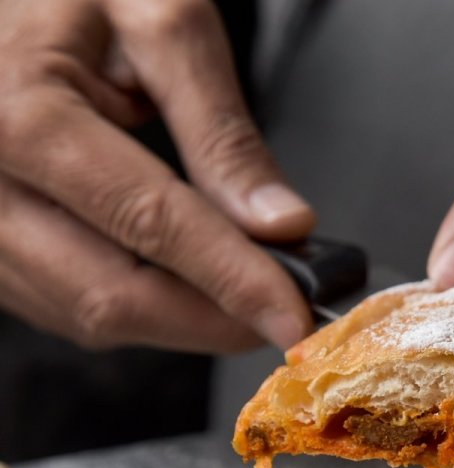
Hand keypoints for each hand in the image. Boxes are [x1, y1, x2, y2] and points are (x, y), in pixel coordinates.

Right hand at [0, 0, 316, 351]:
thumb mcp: (162, 23)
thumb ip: (222, 132)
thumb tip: (279, 224)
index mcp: (22, 115)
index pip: (150, 224)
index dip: (234, 282)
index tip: (295, 318)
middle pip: (110, 296)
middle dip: (212, 321)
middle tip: (285, 316)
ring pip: (84, 314)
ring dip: (178, 320)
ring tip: (243, 291)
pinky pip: (62, 301)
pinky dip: (137, 305)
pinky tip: (186, 282)